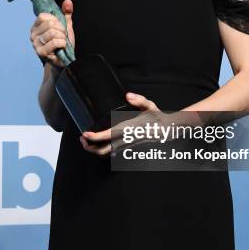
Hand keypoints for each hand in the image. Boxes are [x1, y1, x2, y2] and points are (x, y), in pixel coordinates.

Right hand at [30, 0, 74, 67]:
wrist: (65, 61)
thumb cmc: (63, 43)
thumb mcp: (66, 26)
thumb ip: (66, 13)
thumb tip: (68, 1)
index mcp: (36, 26)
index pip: (43, 16)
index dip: (55, 20)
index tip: (60, 27)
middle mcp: (33, 34)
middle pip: (50, 24)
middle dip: (61, 30)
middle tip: (63, 36)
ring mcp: (35, 44)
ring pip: (53, 32)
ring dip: (62, 37)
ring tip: (62, 42)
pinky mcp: (40, 52)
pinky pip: (55, 42)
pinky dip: (62, 43)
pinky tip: (62, 48)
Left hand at [79, 94, 205, 156]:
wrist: (166, 130)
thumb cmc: (156, 117)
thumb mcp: (150, 105)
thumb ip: (139, 100)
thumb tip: (128, 95)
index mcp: (128, 130)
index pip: (107, 136)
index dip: (94, 137)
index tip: (84, 133)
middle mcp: (125, 140)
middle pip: (102, 150)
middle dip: (89, 147)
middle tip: (82, 138)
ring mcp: (125, 145)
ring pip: (106, 154)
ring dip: (94, 150)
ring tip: (86, 142)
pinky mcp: (127, 147)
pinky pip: (111, 153)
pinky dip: (101, 151)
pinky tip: (98, 144)